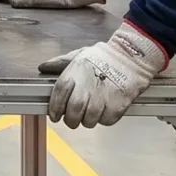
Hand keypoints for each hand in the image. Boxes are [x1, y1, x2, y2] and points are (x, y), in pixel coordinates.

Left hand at [44, 23, 169, 128]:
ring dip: (88, 120)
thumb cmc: (105, 57)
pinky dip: (104, 119)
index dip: (54, 108)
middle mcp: (87, 86)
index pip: (59, 95)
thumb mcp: (80, 55)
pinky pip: (106, 121)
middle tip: (73, 119)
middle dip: (71, 120)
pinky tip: (105, 109)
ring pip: (89, 120)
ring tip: (91, 112)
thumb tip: (43, 67)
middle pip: (73, 112)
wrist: (132, 56)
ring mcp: (103, 97)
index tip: (54, 115)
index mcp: (75, 73)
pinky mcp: (118, 105)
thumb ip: (60, 63)